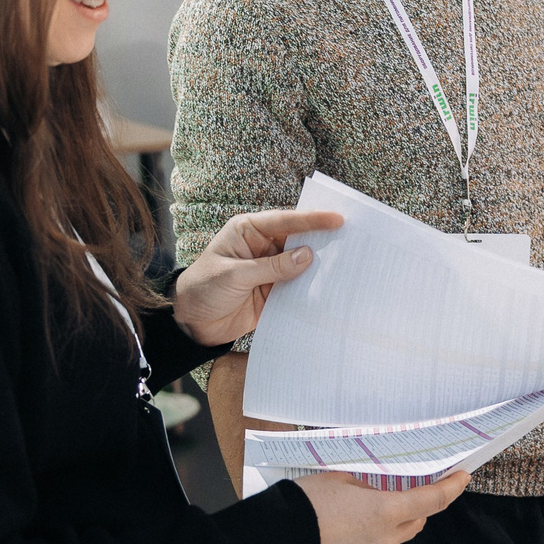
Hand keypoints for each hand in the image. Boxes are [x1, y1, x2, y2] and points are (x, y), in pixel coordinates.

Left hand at [173, 209, 341, 346]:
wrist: (191, 324)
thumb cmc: (203, 288)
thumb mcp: (235, 275)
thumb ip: (272, 267)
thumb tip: (307, 255)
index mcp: (248, 231)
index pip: (284, 221)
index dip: (310, 220)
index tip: (336, 219)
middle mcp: (262, 247)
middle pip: (297, 239)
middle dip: (321, 239)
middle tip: (351, 237)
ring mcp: (270, 270)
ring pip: (301, 264)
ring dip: (320, 265)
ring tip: (348, 263)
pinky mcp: (274, 292)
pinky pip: (298, 287)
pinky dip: (312, 287)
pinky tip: (330, 287)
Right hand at [298, 469, 466, 543]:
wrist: (277, 542)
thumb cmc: (305, 504)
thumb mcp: (340, 480)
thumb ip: (365, 488)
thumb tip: (371, 494)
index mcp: (386, 510)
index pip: (433, 500)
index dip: (452, 488)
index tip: (462, 478)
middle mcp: (384, 538)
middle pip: (416, 522)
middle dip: (417, 508)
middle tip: (406, 493)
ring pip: (390, 540)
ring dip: (384, 526)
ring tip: (355, 513)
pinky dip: (362, 543)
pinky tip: (340, 534)